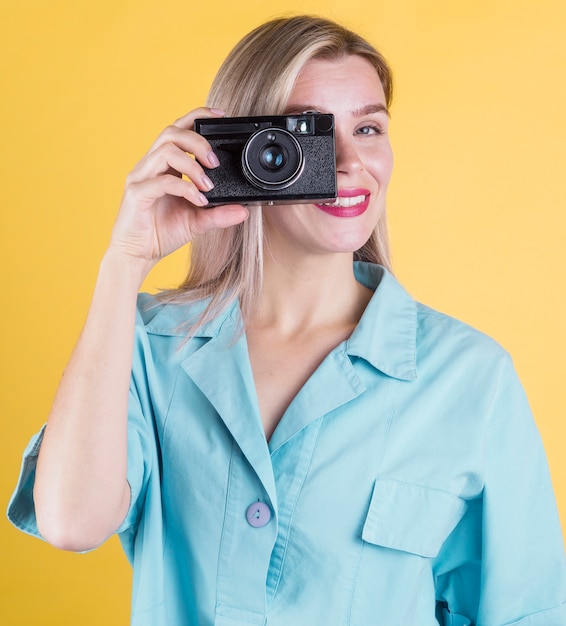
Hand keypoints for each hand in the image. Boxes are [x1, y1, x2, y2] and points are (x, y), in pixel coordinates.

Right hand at [109, 108, 248, 266]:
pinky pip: (161, 182)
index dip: (198, 116)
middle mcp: (151, 166)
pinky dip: (184, 188)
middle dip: (198, 141)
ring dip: (192, 165)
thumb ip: (219, 214)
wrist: (137, 255)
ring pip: (165, 151)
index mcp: (164, 165)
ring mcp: (141, 178)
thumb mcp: (197, 222)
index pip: (178, 129)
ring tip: (208, 184)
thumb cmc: (162, 233)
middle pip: (171, 132)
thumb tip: (244, 210)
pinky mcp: (136, 194)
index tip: (221, 116)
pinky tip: (198, 201)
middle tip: (215, 163)